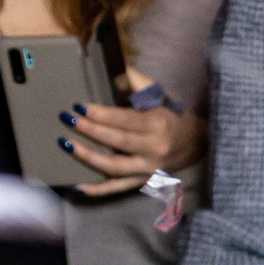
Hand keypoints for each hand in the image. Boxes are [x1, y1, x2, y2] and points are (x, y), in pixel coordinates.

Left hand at [63, 71, 205, 196]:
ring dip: (88, 157)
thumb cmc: (173, 117)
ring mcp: (148, 169)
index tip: (78, 106)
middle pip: (117, 142)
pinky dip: (97, 190)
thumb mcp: (161, 95)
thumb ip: (138, 83)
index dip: (100, 114)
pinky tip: (76, 186)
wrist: (197, 145)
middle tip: (66, 119)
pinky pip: (118, 188)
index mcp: (158, 125)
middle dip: (89, 130)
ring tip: (66, 144)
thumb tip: (114, 75)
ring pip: (114, 168)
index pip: (124, 120)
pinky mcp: (143, 181)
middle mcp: (154, 149)